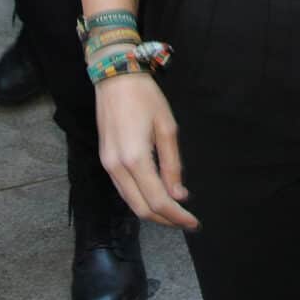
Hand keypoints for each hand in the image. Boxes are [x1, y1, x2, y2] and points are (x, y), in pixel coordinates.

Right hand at [96, 71, 199, 228]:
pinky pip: (123, 190)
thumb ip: (172, 165)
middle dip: (165, 219)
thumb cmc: (145, 97)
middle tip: (186, 220)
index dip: (177, 216)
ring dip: (153, 211)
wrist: (114, 76)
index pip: (158, 200)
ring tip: (175, 211)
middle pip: (141, 208)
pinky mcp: (105, 160)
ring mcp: (108, 165)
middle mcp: (117, 167)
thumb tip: (179, 195)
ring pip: (130, 202)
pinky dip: (141, 199)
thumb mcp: (167, 128)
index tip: (193, 222)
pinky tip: (157, 195)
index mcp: (136, 158)